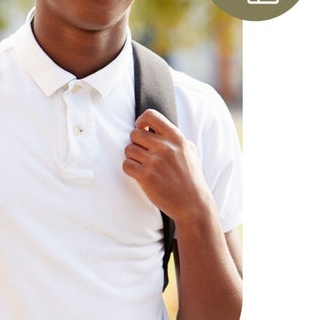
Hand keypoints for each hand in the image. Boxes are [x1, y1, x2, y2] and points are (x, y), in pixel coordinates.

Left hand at [122, 109, 212, 224]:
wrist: (193, 204)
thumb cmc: (189, 177)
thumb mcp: (188, 150)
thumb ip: (172, 137)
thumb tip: (151, 126)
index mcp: (176, 138)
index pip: (150, 115)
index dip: (141, 121)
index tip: (142, 130)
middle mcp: (165, 147)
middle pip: (134, 134)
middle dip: (136, 143)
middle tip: (144, 154)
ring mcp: (155, 162)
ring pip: (128, 149)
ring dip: (133, 158)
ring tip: (144, 166)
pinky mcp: (146, 176)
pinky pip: (126, 164)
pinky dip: (130, 169)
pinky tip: (140, 174)